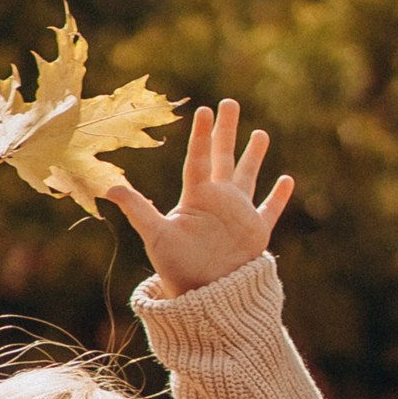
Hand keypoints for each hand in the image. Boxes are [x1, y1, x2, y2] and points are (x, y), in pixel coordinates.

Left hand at [108, 98, 293, 298]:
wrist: (203, 295)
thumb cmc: (176, 267)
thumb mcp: (156, 236)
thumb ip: (138, 210)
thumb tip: (110, 188)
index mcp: (196, 197)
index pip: (199, 159)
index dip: (202, 135)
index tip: (204, 110)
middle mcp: (218, 199)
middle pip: (223, 157)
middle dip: (226, 131)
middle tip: (229, 103)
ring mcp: (238, 213)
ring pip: (248, 176)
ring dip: (254, 156)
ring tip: (260, 134)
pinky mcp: (255, 231)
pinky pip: (269, 210)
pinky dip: (278, 197)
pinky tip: (287, 180)